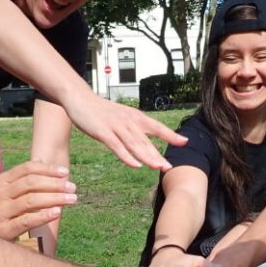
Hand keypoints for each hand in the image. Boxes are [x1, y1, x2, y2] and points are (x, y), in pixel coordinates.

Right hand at [0, 161, 75, 240]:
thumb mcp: (5, 191)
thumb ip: (21, 178)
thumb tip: (40, 159)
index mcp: (0, 181)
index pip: (27, 169)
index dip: (48, 169)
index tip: (65, 172)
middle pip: (31, 183)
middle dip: (55, 184)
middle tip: (72, 187)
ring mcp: (1, 211)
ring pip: (31, 200)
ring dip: (55, 198)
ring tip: (72, 199)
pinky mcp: (5, 229)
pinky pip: (27, 220)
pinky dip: (44, 215)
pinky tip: (57, 212)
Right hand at [64, 92, 185, 169]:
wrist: (80, 99)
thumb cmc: (102, 111)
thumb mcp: (122, 117)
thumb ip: (134, 129)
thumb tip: (146, 143)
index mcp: (135, 117)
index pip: (157, 127)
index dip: (170, 135)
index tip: (185, 141)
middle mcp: (129, 122)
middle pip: (146, 141)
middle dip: (158, 154)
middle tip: (169, 167)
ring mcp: (116, 127)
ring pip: (134, 145)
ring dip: (147, 157)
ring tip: (158, 167)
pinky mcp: (104, 133)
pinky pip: (117, 147)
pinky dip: (127, 156)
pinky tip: (136, 165)